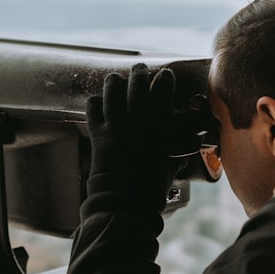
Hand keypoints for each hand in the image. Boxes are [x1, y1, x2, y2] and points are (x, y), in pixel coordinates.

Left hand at [85, 63, 176, 210]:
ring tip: (116, 79)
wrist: (121, 204)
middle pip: (136, 85)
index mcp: (158, 130)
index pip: (162, 93)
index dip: (164, 80)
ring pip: (112, 91)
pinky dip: (95, 102)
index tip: (165, 75)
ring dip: (115, 82)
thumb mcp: (169, 170)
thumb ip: (174, 156)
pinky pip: (93, 109)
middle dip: (139, 73)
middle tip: (140, 69)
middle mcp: (136, 123)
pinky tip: (98, 102)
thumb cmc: (149, 191)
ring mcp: (115, 127)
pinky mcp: (98, 135)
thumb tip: (181, 154)